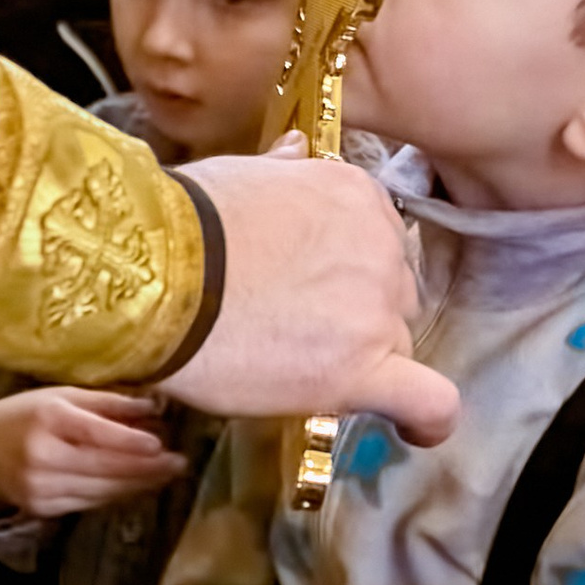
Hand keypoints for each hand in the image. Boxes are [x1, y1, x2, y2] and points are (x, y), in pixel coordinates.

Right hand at [0, 389, 184, 516]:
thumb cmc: (27, 414)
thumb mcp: (61, 396)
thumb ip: (105, 403)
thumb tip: (152, 407)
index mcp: (47, 419)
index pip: (95, 434)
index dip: (129, 442)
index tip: (160, 444)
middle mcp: (42, 455)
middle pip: (103, 466)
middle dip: (146, 467)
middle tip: (179, 463)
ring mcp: (40, 486)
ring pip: (100, 489)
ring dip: (138, 483)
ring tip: (167, 475)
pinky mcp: (42, 508)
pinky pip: (89, 503)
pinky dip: (116, 495)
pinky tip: (139, 487)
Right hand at [166, 144, 457, 445]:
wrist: (156, 276)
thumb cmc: (182, 223)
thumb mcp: (240, 175)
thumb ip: (283, 171)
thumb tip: (296, 152)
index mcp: (355, 196)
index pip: (378, 242)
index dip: (349, 271)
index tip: (315, 288)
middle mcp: (380, 247)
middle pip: (391, 294)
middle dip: (355, 314)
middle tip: (296, 330)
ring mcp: (377, 310)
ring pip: (396, 344)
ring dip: (364, 358)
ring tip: (305, 374)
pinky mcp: (363, 369)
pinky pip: (428, 402)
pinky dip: (426, 421)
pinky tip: (413, 433)